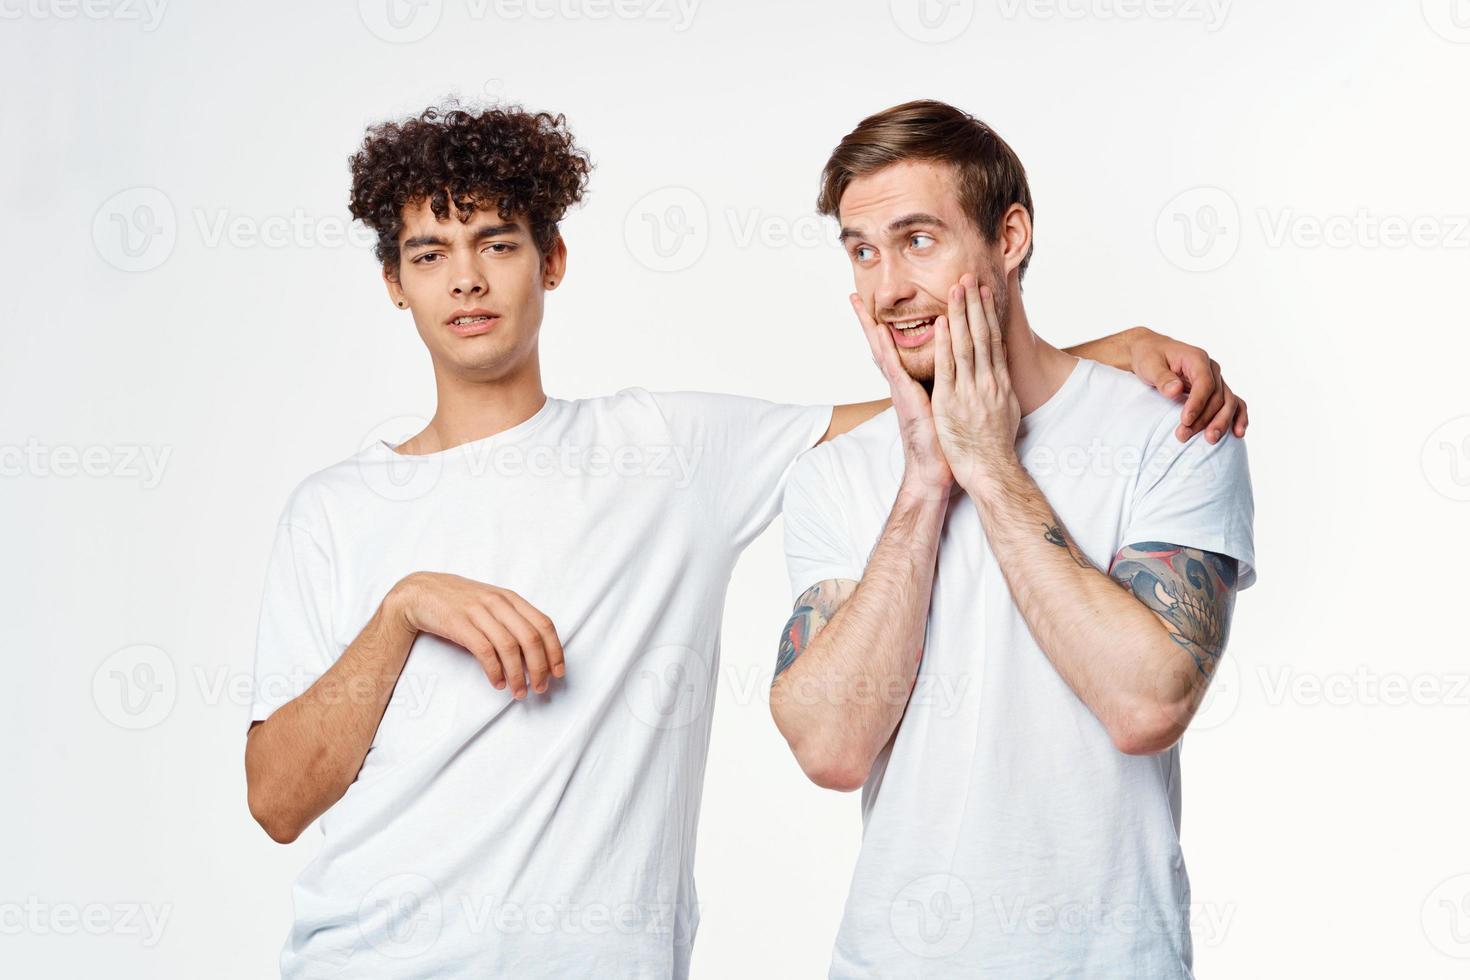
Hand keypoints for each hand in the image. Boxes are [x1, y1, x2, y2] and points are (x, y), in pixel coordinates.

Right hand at [390, 572, 563, 698]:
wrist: (419, 593)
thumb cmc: (458, 602)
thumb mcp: (490, 603)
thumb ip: (511, 620)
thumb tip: (536, 653)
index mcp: (510, 598)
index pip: (544, 624)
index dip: (555, 651)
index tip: (558, 672)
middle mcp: (498, 603)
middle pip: (531, 638)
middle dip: (539, 668)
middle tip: (540, 688)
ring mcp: (479, 612)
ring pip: (510, 647)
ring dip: (517, 675)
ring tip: (519, 692)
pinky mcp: (460, 624)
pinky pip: (485, 651)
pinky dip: (495, 671)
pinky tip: (498, 683)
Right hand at [851, 293, 951, 499]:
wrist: (935, 468)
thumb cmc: (941, 439)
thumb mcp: (940, 404)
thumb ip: (940, 384)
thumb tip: (950, 368)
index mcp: (909, 383)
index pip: (895, 348)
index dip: (885, 326)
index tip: (876, 305)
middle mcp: (900, 383)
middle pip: (880, 345)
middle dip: (867, 320)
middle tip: (852, 296)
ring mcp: (899, 389)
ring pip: (882, 351)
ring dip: (870, 325)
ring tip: (857, 303)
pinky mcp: (904, 398)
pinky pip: (895, 369)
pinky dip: (887, 349)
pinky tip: (880, 331)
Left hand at [929, 276, 1021, 493]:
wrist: (989, 470)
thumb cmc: (995, 446)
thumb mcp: (1006, 411)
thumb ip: (1001, 388)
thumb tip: (1001, 371)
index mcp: (1000, 382)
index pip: (994, 339)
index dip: (990, 313)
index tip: (986, 291)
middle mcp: (988, 381)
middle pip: (982, 334)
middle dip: (975, 304)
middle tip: (970, 276)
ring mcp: (970, 390)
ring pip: (966, 344)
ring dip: (961, 314)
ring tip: (957, 288)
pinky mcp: (951, 401)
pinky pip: (948, 367)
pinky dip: (945, 343)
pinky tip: (943, 322)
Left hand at [1125, 327, 1248, 443]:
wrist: (1151, 351)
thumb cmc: (1150, 356)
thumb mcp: (1149, 365)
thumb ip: (1162, 377)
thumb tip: (1176, 390)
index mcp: (1197, 358)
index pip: (1204, 383)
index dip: (1197, 404)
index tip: (1185, 421)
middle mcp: (1211, 368)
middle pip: (1217, 396)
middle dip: (1203, 419)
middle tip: (1184, 436)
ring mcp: (1216, 379)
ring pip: (1227, 402)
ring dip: (1220, 422)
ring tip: (1210, 440)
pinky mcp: (1215, 390)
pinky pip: (1233, 403)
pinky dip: (1237, 417)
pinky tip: (1237, 433)